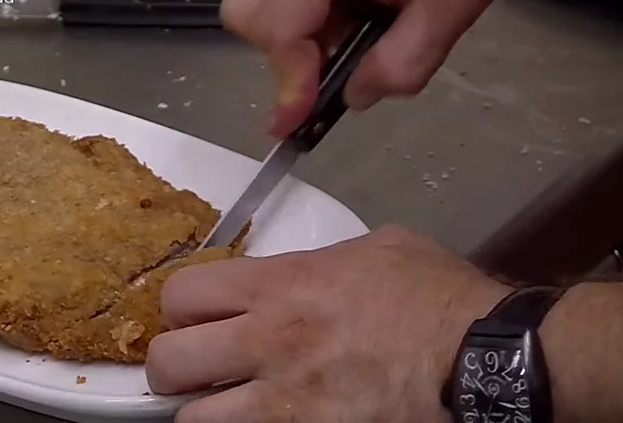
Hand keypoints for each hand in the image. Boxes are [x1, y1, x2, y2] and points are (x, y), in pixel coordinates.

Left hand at [145, 225, 510, 421]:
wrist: (484, 360)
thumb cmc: (437, 299)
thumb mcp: (375, 250)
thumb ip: (317, 260)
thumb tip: (291, 276)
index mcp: (283, 285)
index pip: (184, 293)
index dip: (178, 308)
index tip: (191, 318)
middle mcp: (271, 342)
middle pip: (170, 362)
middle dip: (173, 367)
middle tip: (194, 369)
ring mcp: (286, 402)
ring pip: (194, 421)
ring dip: (203, 412)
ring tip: (224, 406)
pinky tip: (264, 421)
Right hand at [221, 0, 533, 136]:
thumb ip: (407, 59)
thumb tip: (357, 95)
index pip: (279, 26)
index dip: (290, 82)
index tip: (298, 120)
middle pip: (247, 9)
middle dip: (282, 54)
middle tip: (329, 70)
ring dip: (293, 31)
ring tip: (352, 31)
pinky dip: (302, 8)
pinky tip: (349, 6)